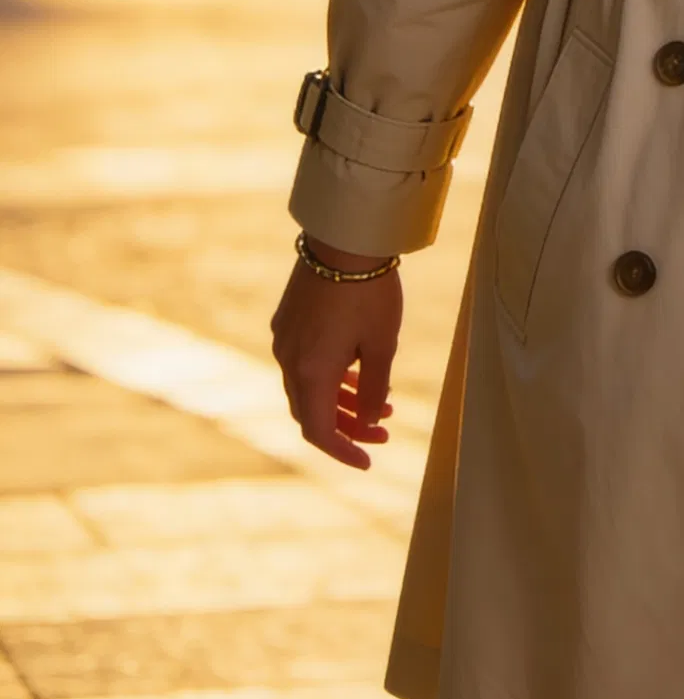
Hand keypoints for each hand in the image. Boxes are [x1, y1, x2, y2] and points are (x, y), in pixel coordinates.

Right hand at [270, 243, 400, 467]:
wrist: (343, 238)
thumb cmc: (369, 291)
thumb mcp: (382, 345)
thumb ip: (375, 390)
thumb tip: (371, 422)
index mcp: (311, 373)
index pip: (320, 432)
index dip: (343, 451)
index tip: (367, 460)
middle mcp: (289, 360)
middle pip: (313, 412)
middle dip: (348, 428)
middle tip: (384, 432)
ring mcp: (285, 339)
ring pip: (309, 388)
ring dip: (342, 402)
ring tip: (381, 405)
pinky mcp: (288, 321)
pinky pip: (304, 363)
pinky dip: (330, 377)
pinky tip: (358, 373)